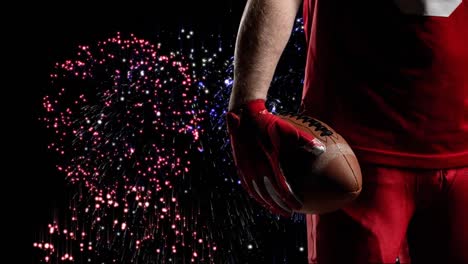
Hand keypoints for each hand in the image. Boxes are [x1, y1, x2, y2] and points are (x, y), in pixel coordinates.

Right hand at [226, 99, 324, 215]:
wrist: (245, 116)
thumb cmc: (269, 122)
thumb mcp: (288, 129)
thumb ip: (305, 140)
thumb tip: (322, 150)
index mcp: (268, 162)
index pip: (280, 186)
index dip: (289, 199)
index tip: (298, 206)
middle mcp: (256, 168)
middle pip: (268, 194)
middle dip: (278, 206)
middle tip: (289, 213)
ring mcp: (246, 168)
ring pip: (256, 192)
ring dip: (267, 203)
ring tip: (277, 210)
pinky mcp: (240, 166)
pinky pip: (248, 186)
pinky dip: (256, 195)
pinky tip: (262, 199)